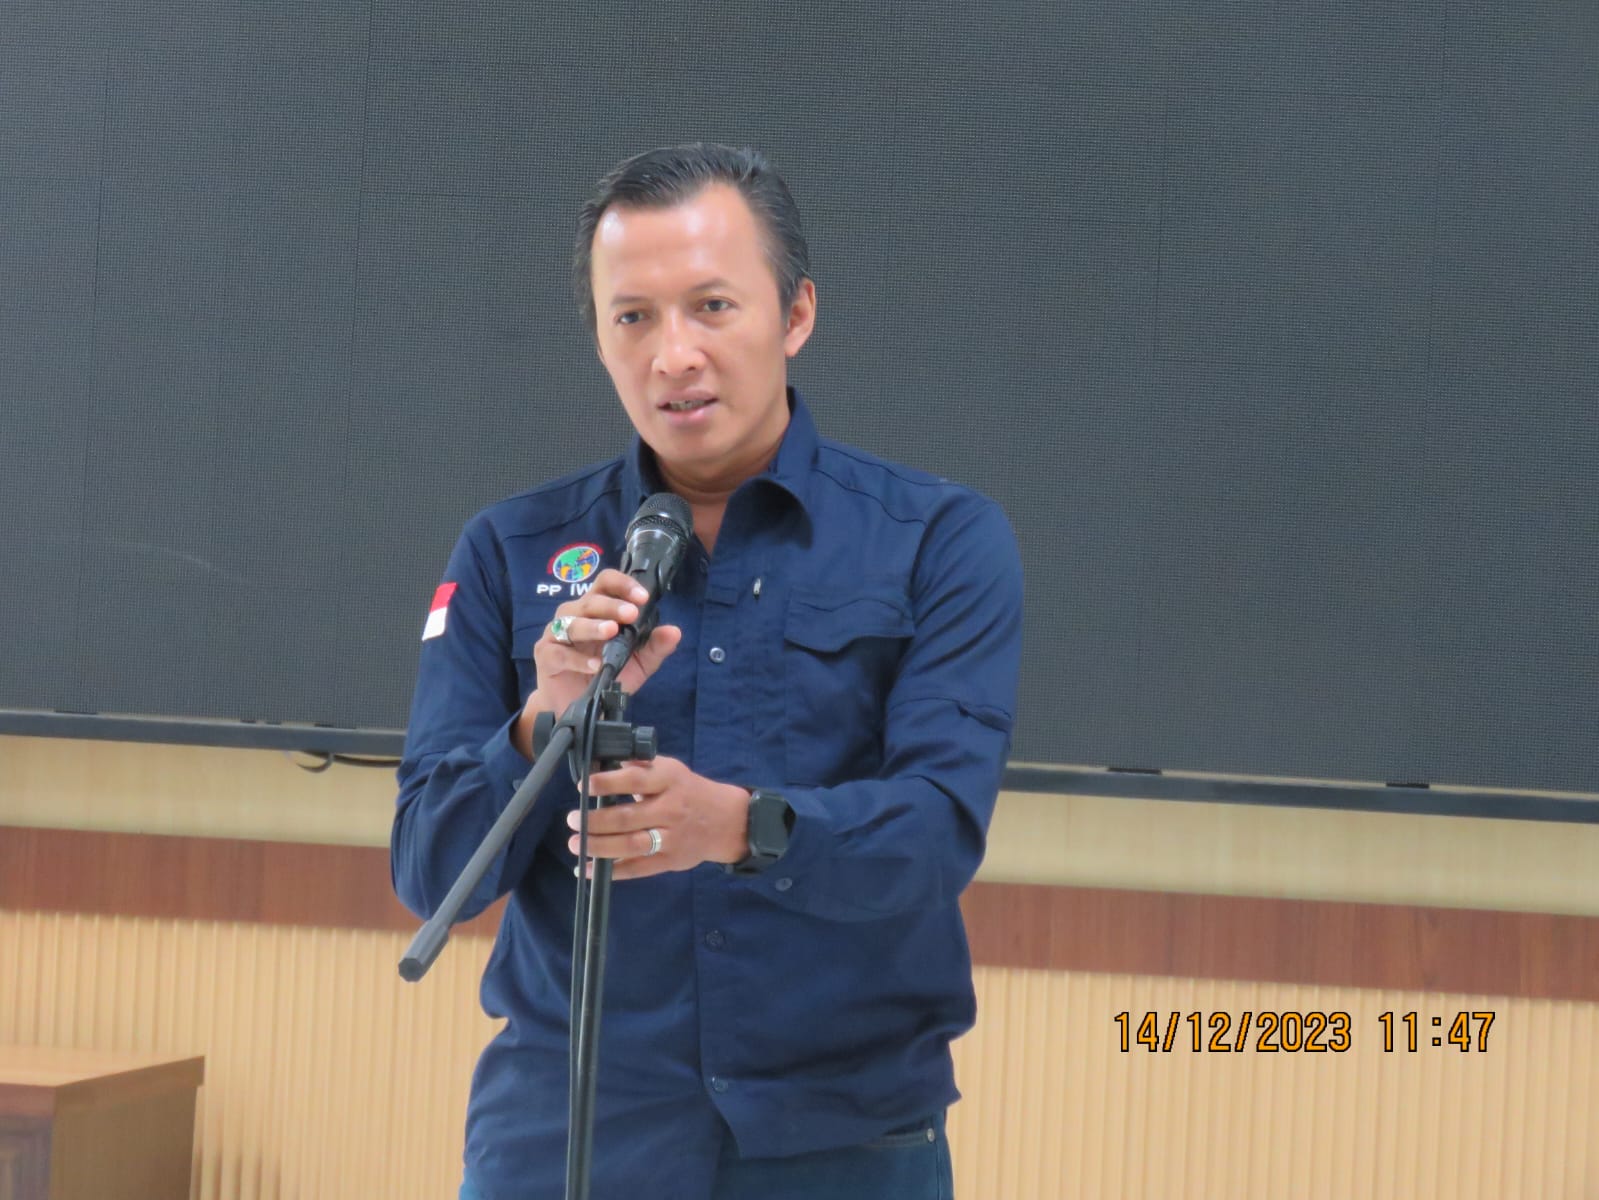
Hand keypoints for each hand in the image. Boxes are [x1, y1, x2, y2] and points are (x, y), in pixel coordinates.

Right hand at [512, 568, 681, 758]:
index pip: (606, 583)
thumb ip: (654, 646)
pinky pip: (560, 652)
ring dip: (593, 626)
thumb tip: (674, 632)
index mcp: (597, 609)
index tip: (642, 597)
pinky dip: (578, 659)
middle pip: (590, 600)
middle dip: (611, 606)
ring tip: (611, 632)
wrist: (577, 705)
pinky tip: (595, 665)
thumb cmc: (605, 675)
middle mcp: (574, 615)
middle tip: (630, 614)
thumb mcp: (638, 662)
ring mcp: (556, 634)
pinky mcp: (545, 655)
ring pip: (572, 622)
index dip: (623, 585)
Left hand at [567, 756, 749, 880]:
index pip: (636, 781)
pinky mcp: (670, 861)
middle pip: (628, 818)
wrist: (727, 821)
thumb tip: (601, 764)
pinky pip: (637, 869)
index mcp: (670, 781)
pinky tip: (586, 870)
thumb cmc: (689, 791)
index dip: (607, 783)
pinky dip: (610, 871)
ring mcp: (671, 838)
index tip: (583, 786)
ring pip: (631, 845)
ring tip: (575, 844)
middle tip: (572, 820)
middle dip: (594, 821)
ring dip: (599, 847)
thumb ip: (639, 768)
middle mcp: (671, 810)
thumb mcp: (670, 770)